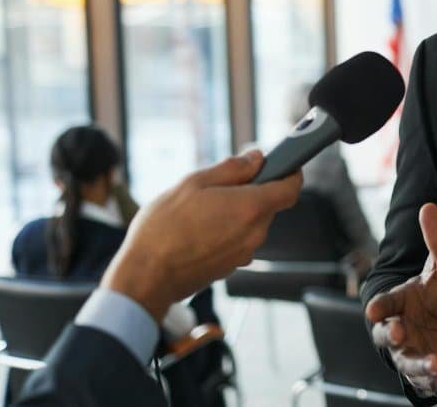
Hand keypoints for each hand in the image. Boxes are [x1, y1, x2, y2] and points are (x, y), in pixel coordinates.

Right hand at [102, 150, 301, 320]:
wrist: (145, 277)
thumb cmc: (164, 229)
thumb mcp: (193, 183)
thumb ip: (231, 168)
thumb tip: (255, 159)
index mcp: (250, 207)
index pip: (290, 188)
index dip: (290, 173)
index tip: (282, 164)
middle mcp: (254, 233)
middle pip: (268, 204)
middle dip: (252, 191)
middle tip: (221, 186)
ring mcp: (244, 253)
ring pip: (251, 223)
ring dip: (236, 212)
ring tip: (202, 209)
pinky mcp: (231, 266)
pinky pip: (238, 240)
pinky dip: (227, 231)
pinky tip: (199, 229)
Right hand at [365, 204, 436, 394]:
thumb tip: (429, 206)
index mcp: (400, 304)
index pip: (384, 304)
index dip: (379, 306)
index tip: (374, 307)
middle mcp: (401, 330)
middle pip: (387, 336)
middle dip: (391, 335)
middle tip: (398, 331)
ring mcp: (414, 353)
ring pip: (410, 364)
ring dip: (421, 365)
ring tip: (436, 364)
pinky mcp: (431, 372)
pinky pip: (434, 381)